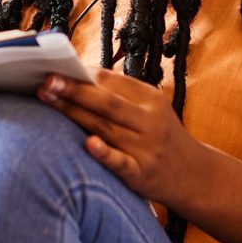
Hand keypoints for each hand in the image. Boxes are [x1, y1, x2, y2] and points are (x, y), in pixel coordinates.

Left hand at [38, 72, 196, 200]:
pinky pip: (121, 163)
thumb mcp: (149, 109)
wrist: (194, 174)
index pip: (114, 82)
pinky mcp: (141, 175)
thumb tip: (78, 74)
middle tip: (47, 81)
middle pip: (107, 103)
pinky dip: (104, 153)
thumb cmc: (159, 136)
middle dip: (74, 90)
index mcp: (151, 100)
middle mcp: (150, 122)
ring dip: (74, 113)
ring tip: (48, 100)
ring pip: (106, 128)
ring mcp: (147, 149)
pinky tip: (88, 143)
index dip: (83, 75)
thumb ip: (119, 94)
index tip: (57, 67)